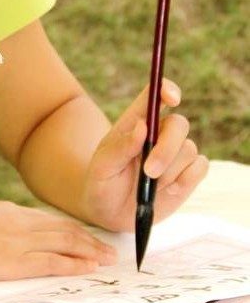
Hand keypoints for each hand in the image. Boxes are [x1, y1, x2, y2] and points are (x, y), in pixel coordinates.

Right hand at [0, 200, 116, 279]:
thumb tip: (2, 236)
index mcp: (7, 211)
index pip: (48, 220)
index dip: (71, 229)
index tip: (87, 236)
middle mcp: (17, 221)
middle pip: (62, 229)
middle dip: (88, 239)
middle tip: (108, 248)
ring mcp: (16, 240)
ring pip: (64, 243)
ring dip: (89, 251)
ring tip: (107, 258)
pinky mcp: (11, 261)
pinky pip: (51, 262)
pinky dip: (73, 263)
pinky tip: (87, 268)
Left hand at [80, 79, 208, 231]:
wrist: (111, 213)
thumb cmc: (102, 183)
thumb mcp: (103, 166)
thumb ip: (121, 147)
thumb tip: (142, 126)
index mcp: (136, 121)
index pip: (155, 94)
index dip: (167, 89)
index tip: (172, 98)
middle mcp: (159, 132)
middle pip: (179, 124)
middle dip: (167, 148)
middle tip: (149, 171)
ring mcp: (176, 152)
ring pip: (189, 149)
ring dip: (170, 171)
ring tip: (149, 185)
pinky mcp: (188, 172)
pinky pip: (200, 167)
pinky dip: (187, 180)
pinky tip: (169, 190)